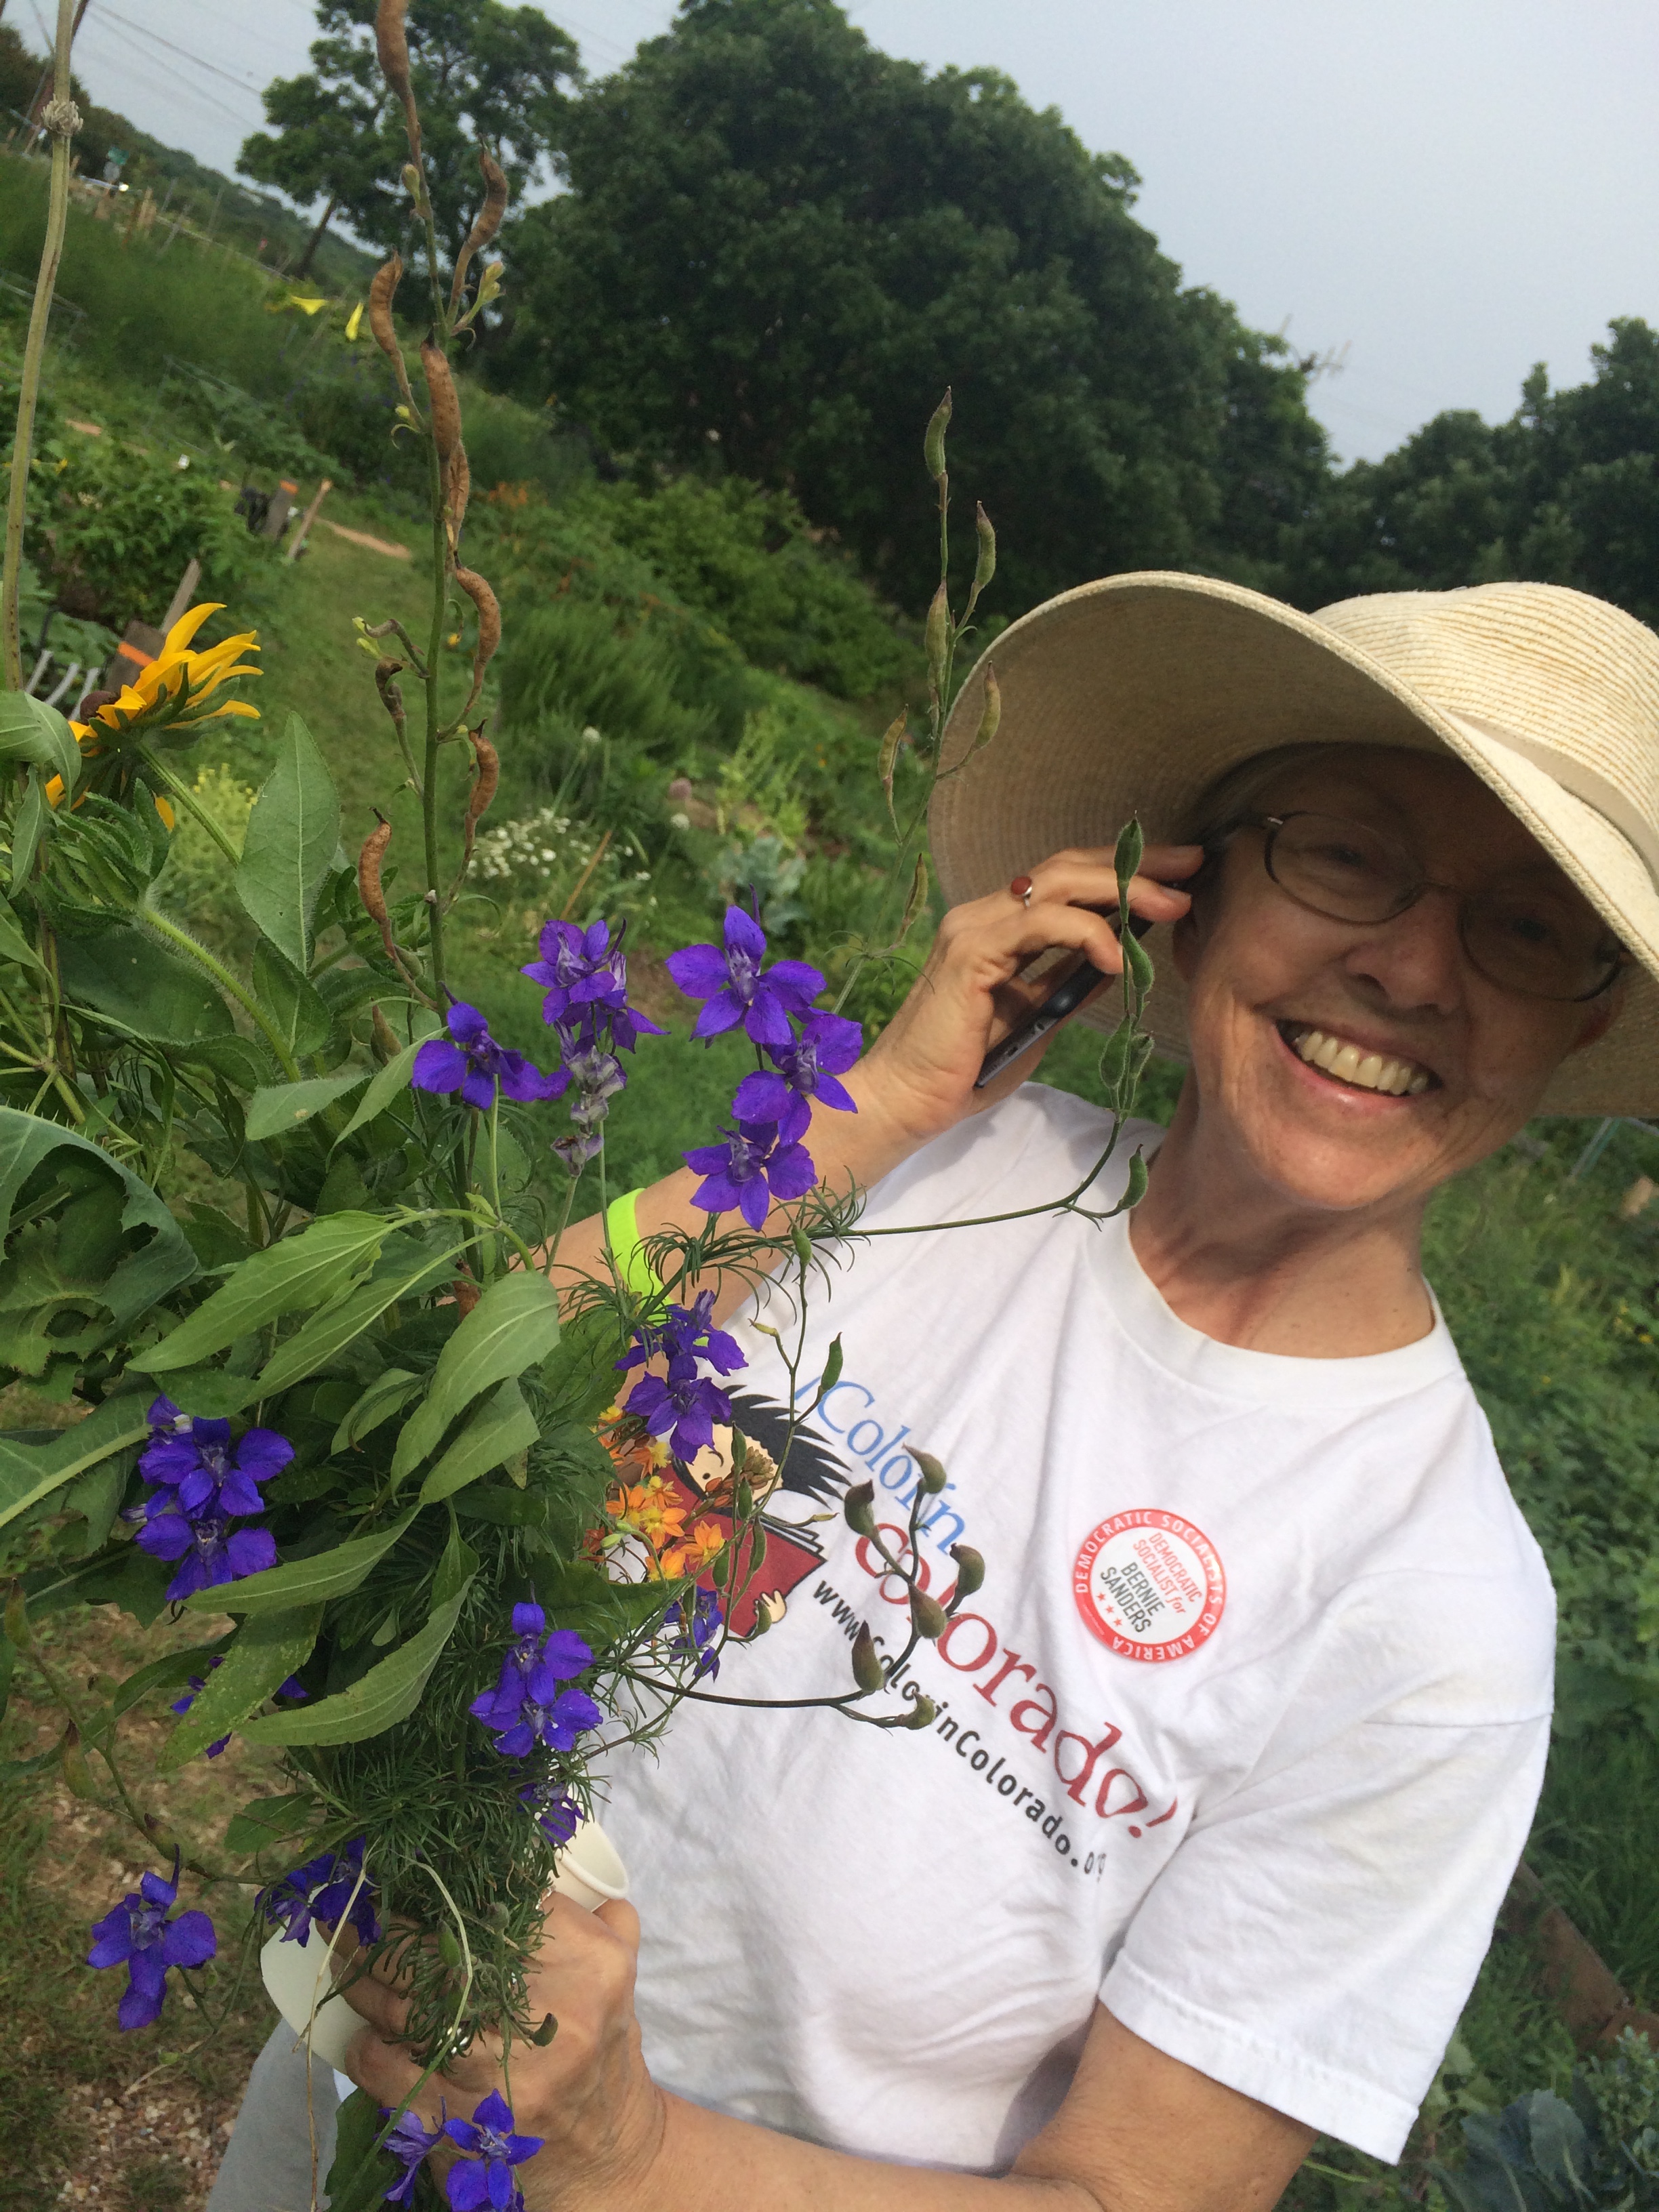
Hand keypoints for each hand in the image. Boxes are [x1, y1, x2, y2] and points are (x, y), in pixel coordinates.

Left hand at [341, 1895, 663, 2211]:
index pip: (507, 1902)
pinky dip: (367, 2045)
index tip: (414, 1871)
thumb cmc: (601, 2049)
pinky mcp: (455, 2119)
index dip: (451, 1884)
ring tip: (344, 1950)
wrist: (604, 2155)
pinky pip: (387, 2069)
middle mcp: (547, 2015)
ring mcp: (496, 2071)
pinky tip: (363, 2030)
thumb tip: (550, 1860)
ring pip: (406, 2005)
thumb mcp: (619, 1974)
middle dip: (390, 1927)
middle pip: (444, 1950)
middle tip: (357, 1905)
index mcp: (592, 1965)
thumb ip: (601, 1915)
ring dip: (364, 1978)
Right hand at [845, 842, 1200, 1158]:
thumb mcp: (1036, 1018)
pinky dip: (1088, 933)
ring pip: (1058, 885)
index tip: (1180, 873)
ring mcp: (973, 928)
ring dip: (1124, 890)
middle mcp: (984, 914)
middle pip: (1068, 867)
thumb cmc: (966, 1069)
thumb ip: (1068, 983)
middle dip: (1136, 865)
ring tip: (1173, 906)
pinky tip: (1121, 957)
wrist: (906, 1101)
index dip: (1124, 870)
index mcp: (998, 927)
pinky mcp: (970, 953)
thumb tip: (1118, 957)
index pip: (1067, 880)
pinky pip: (1041, 926)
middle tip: (1192, 866)